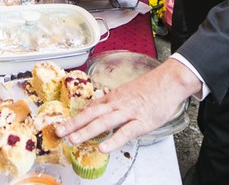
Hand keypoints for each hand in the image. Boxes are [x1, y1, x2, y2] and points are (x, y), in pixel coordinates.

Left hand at [55, 59, 199, 152]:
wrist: (169, 81)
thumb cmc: (150, 88)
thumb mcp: (127, 92)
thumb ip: (113, 101)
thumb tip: (99, 108)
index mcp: (113, 97)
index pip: (90, 108)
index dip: (76, 117)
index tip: (63, 125)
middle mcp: (117, 104)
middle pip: (92, 114)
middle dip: (74, 123)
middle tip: (59, 132)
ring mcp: (129, 112)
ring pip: (104, 122)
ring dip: (87, 131)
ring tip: (73, 140)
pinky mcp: (142, 121)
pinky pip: (126, 132)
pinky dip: (114, 140)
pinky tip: (103, 147)